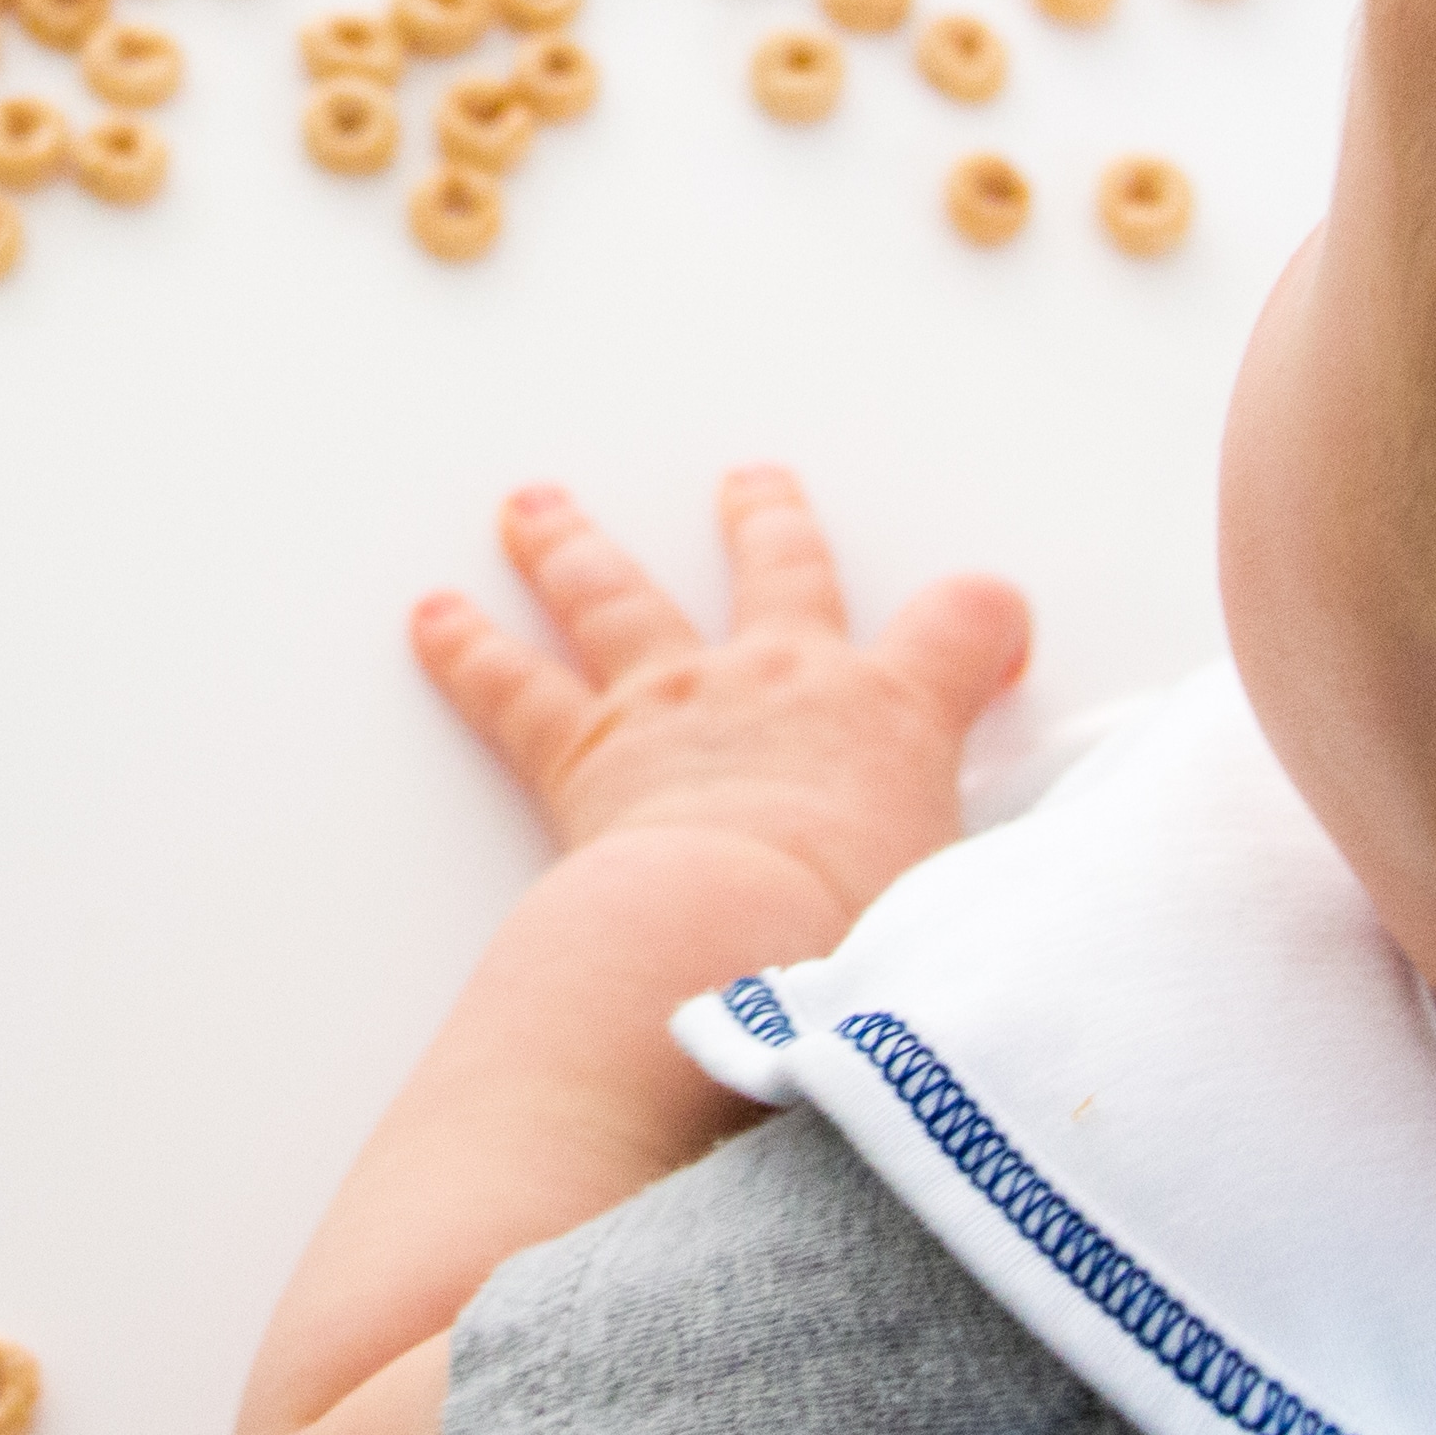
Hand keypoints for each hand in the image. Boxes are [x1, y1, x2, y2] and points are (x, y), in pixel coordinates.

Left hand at [412, 466, 1032, 925]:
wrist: (726, 947)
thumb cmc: (847, 947)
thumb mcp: (958, 915)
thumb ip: (978, 906)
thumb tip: (1001, 950)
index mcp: (889, 717)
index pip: (962, 627)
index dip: (986, 625)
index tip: (991, 636)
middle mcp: (780, 682)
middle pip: (780, 567)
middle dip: (768, 521)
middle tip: (751, 484)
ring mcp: (674, 703)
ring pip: (617, 596)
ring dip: (574, 546)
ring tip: (537, 509)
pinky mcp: (584, 753)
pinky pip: (513, 687)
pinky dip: (467, 650)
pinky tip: (434, 619)